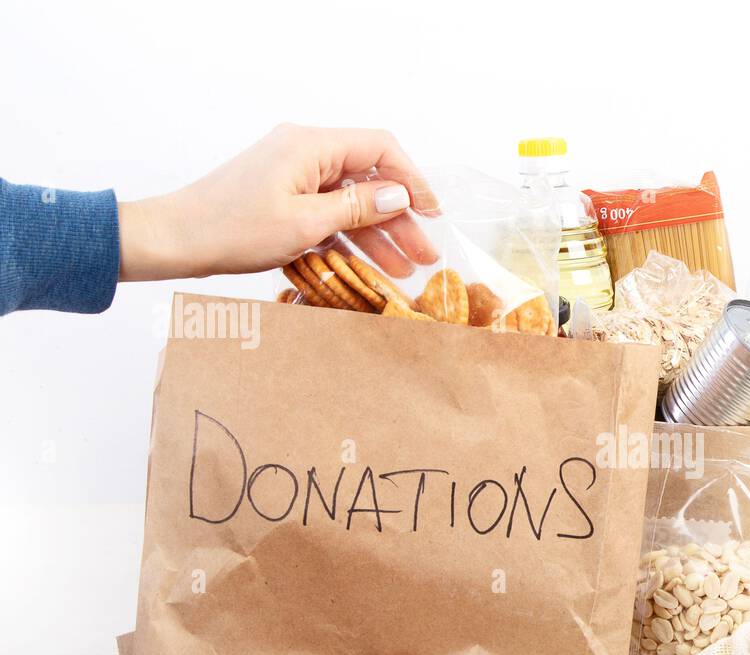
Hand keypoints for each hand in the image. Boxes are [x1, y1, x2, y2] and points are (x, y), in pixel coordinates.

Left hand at [118, 123, 439, 282]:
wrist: (174, 240)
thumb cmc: (230, 229)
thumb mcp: (304, 223)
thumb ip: (357, 207)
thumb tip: (401, 196)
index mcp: (309, 146)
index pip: (380, 148)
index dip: (412, 179)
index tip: (432, 213)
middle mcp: (304, 153)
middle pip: (369, 180)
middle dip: (401, 218)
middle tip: (425, 255)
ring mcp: (293, 176)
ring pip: (352, 202)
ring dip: (380, 235)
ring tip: (405, 270)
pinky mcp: (284, 199)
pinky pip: (330, 215)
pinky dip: (351, 239)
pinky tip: (372, 267)